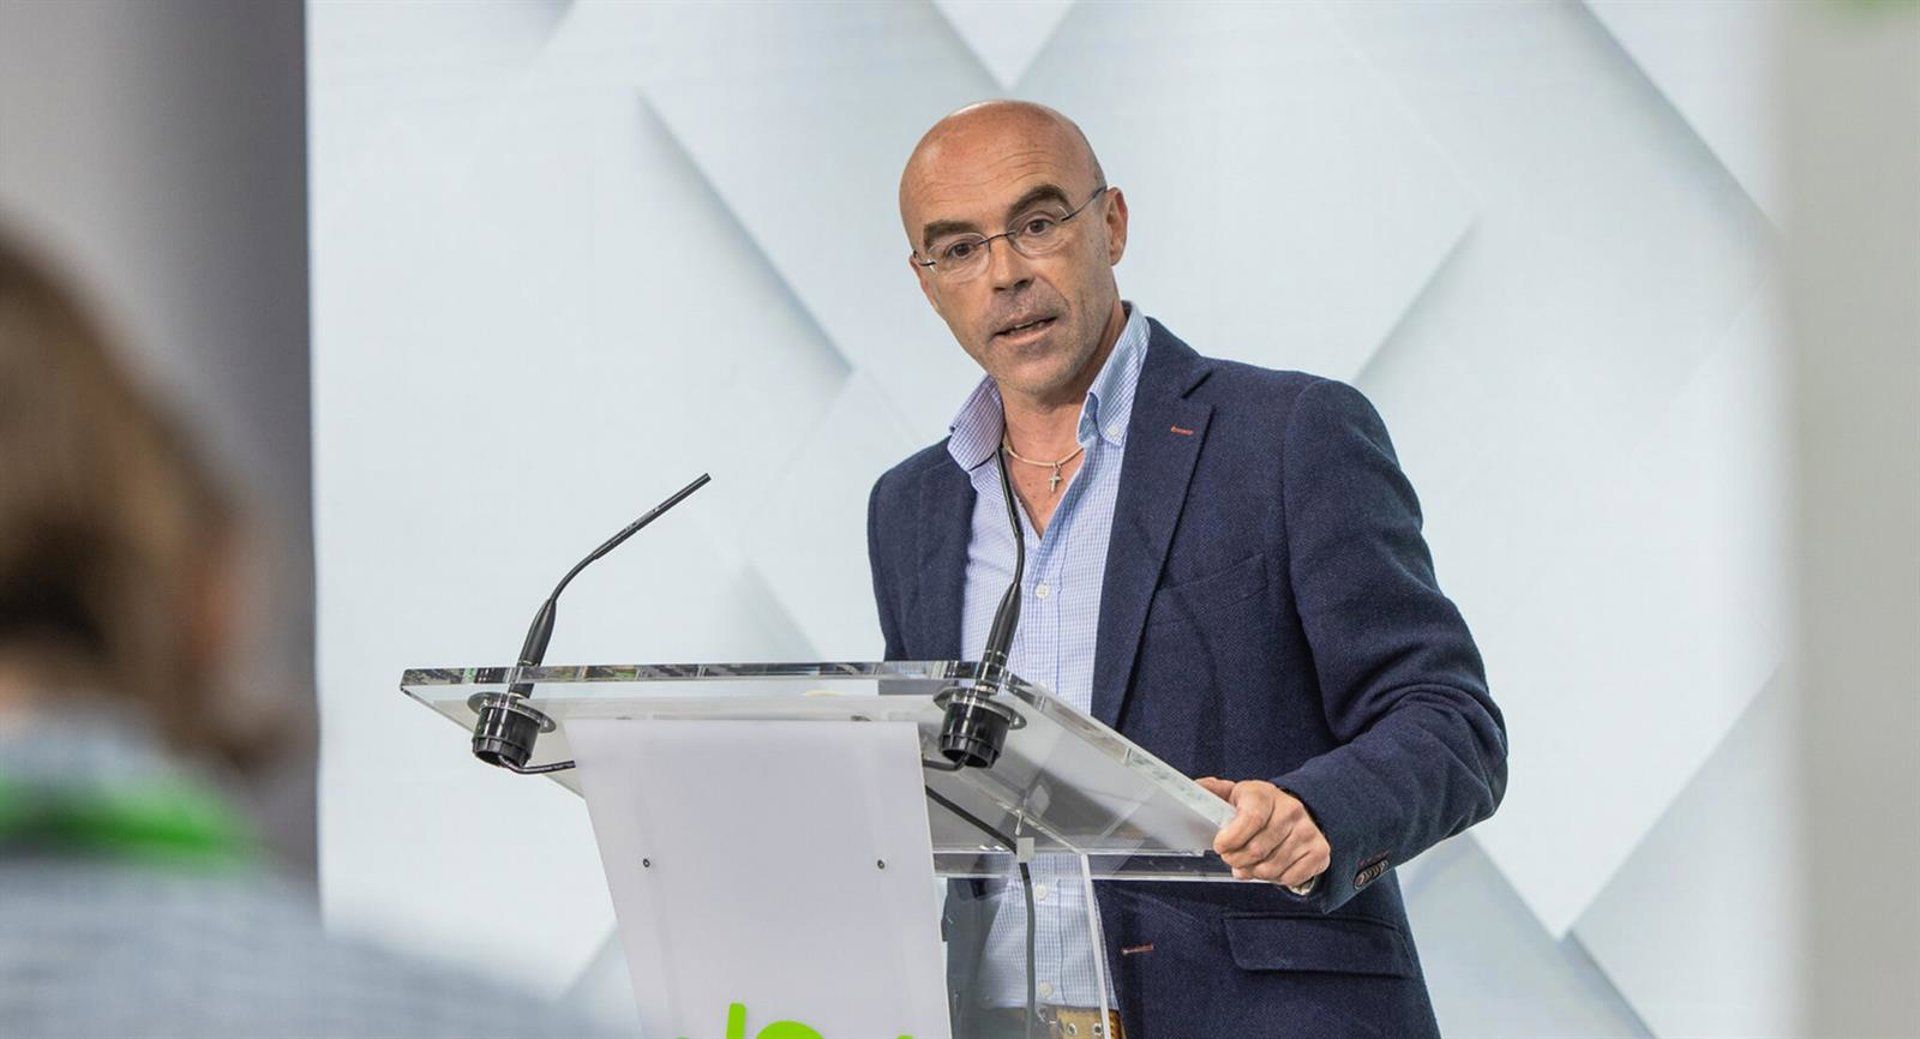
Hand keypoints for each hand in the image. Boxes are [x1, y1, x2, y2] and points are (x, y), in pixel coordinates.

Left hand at [1197, 777, 1329, 890]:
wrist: (1295, 813)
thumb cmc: (1258, 808)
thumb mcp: (1234, 794)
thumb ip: (1212, 791)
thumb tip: (1195, 787)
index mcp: (1266, 794)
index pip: (1251, 819)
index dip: (1231, 838)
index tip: (1219, 846)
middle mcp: (1291, 810)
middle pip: (1258, 849)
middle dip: (1236, 860)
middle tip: (1231, 859)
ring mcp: (1308, 831)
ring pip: (1272, 868)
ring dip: (1254, 872)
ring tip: (1248, 864)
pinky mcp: (1320, 851)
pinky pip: (1290, 878)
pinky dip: (1274, 879)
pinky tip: (1269, 867)